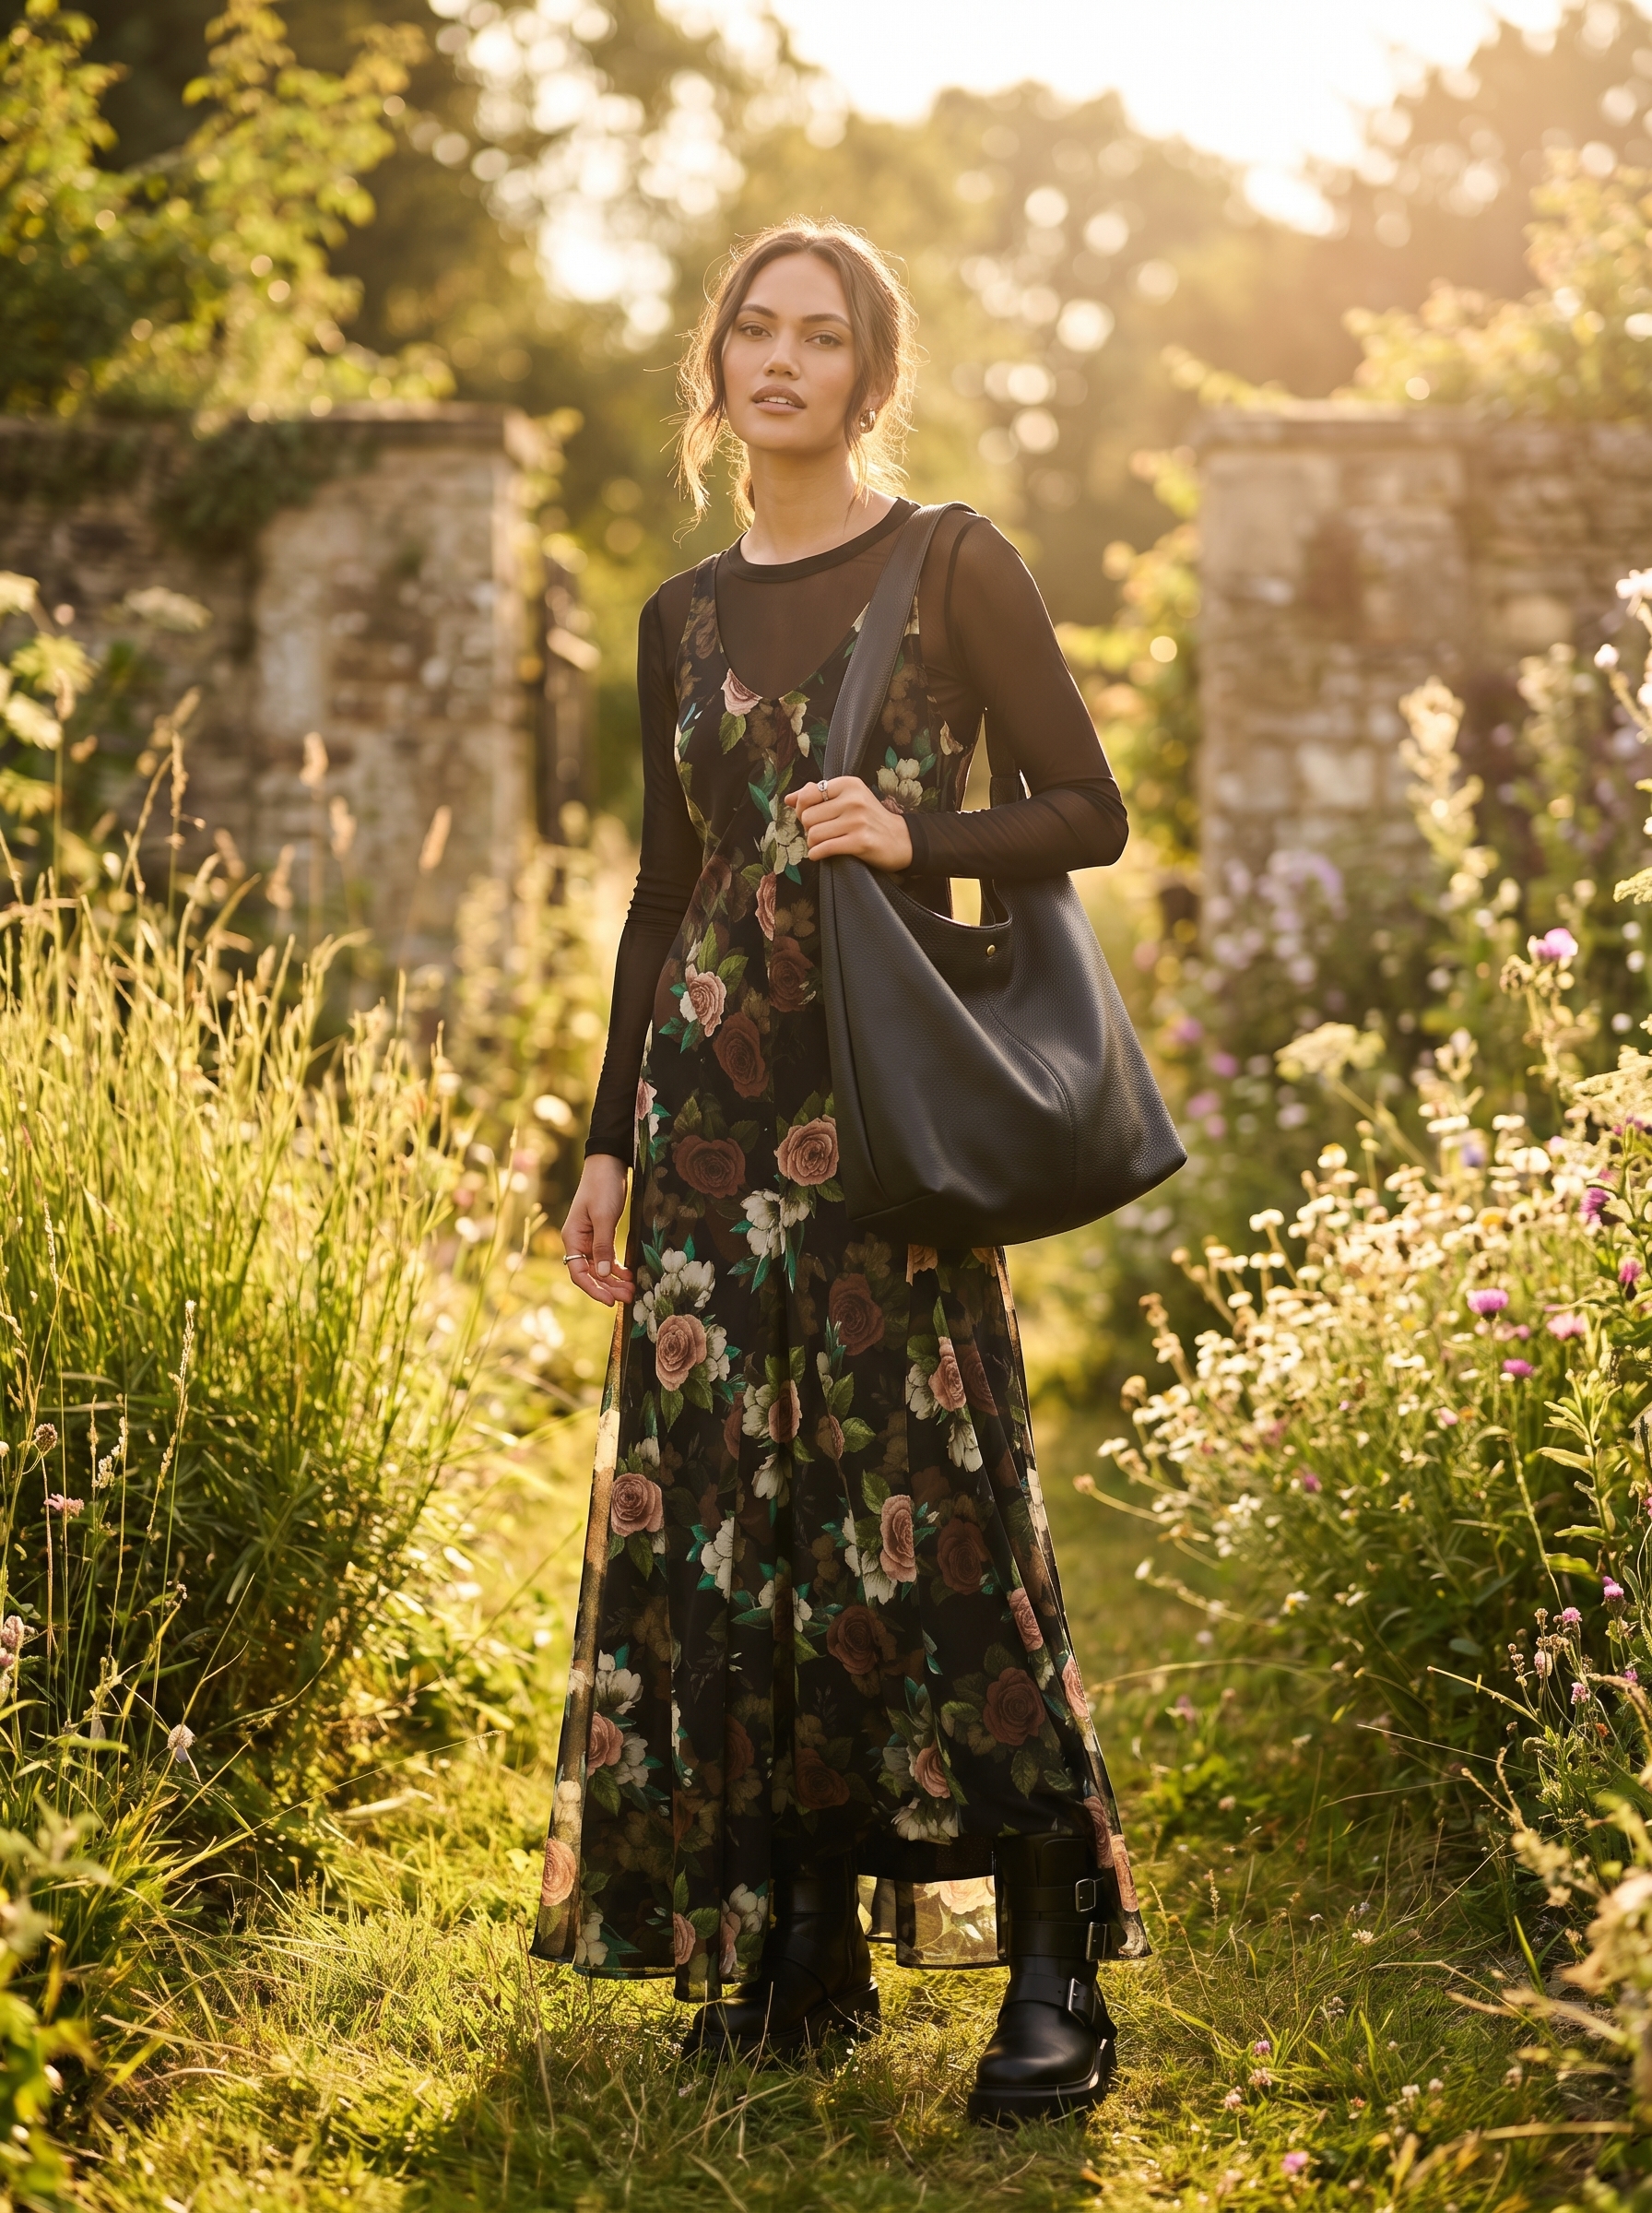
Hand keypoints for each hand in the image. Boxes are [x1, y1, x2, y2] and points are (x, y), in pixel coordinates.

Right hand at [561, 1154, 634, 1305]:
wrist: (608, 1164)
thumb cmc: (603, 1187)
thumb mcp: (604, 1217)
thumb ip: (603, 1246)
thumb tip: (603, 1274)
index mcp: (572, 1237)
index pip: (579, 1273)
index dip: (594, 1289)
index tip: (610, 1301)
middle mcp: (577, 1241)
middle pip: (590, 1274)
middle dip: (608, 1287)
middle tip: (629, 1298)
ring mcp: (589, 1239)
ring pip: (600, 1268)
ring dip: (614, 1280)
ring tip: (632, 1290)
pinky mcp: (601, 1234)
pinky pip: (607, 1258)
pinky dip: (617, 1268)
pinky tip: (629, 1275)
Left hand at [785, 777, 912, 871]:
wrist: (901, 840)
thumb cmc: (869, 819)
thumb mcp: (848, 798)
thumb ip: (818, 795)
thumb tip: (789, 798)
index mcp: (849, 784)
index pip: (807, 795)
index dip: (802, 809)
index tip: (812, 817)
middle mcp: (853, 800)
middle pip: (807, 817)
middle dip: (808, 829)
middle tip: (820, 833)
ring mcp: (857, 821)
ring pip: (813, 834)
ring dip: (813, 844)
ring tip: (823, 844)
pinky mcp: (860, 841)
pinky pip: (824, 848)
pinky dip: (816, 854)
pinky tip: (820, 854)